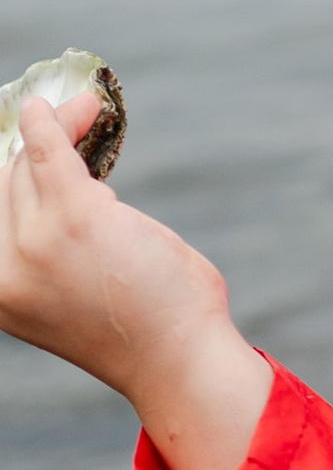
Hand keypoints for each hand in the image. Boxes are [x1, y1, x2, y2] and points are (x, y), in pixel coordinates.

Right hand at [0, 92, 270, 469]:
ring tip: (89, 113)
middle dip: (40, 144)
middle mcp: (4, 269)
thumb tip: (63, 181)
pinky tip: (77, 106)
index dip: (15, 171)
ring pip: (34, 165)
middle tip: (76, 119)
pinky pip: (53, 151)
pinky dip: (59, 122)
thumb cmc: (143, 330)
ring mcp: (34, 243)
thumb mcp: (76, 296)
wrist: (178, 362)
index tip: (34, 143)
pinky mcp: (74, 217)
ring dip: (62, 129)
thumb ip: (54, 250)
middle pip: (11, 183)